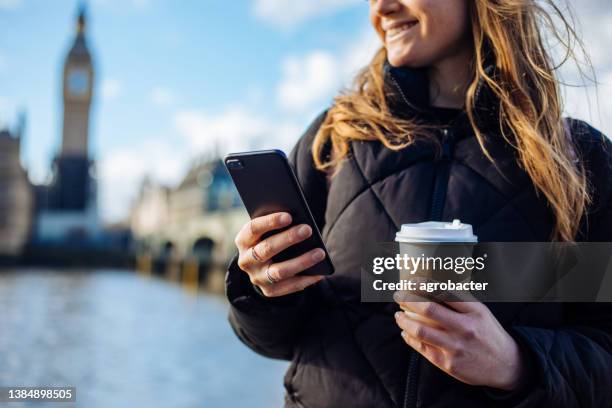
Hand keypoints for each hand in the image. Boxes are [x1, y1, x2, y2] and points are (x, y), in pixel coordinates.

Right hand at [234, 212, 325, 296]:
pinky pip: (289, 287)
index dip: (270, 222)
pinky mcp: (268, 291)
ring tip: (320, 253)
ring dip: (301, 261)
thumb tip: (299, 221)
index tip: (288, 216)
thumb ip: (277, 225)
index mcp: (243, 240)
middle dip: (288, 238)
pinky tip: (320, 272)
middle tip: (308, 230)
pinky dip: (306, 279)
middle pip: (267, 249)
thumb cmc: (269, 239)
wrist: (260, 266)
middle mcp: (246, 260)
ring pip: (279, 271)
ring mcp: (257, 277)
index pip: (253, 229)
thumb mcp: (266, 231)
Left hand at [394, 294, 523, 390]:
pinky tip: (405, 332)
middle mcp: (465, 329)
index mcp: (474, 312)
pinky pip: (422, 348)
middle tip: (398, 296)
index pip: (444, 293)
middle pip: (429, 309)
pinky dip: (410, 338)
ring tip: (398, 315)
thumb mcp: (481, 312)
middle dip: (408, 300)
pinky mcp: (448, 364)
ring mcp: (456, 347)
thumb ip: (459, 301)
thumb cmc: (489, 333)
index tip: (410, 281)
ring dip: (404, 320)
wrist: (506, 365)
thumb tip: (431, 287)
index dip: (423, 285)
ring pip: (421, 330)